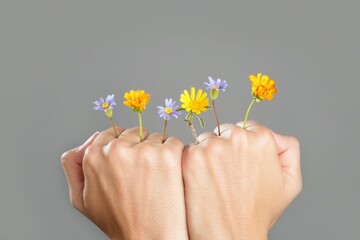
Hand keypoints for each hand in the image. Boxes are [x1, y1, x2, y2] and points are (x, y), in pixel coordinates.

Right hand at [61, 127, 187, 239]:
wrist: (147, 239)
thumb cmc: (117, 221)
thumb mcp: (81, 199)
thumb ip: (73, 166)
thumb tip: (88, 140)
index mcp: (93, 156)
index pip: (110, 133)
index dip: (121, 147)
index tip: (130, 162)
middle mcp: (117, 149)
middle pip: (133, 133)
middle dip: (138, 147)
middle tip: (143, 172)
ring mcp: (143, 151)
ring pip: (153, 136)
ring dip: (156, 149)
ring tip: (156, 176)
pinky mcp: (167, 154)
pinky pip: (172, 140)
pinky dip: (174, 152)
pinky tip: (170, 172)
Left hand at [181, 121, 301, 239]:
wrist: (231, 234)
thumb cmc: (259, 211)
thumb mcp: (290, 182)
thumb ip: (289, 150)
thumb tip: (275, 135)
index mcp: (262, 139)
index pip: (248, 128)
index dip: (245, 148)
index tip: (243, 166)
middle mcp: (237, 137)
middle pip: (226, 131)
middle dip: (226, 147)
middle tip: (229, 175)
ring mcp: (212, 146)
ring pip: (207, 140)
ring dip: (208, 153)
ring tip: (216, 180)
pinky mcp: (191, 157)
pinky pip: (190, 149)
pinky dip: (193, 162)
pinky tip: (201, 180)